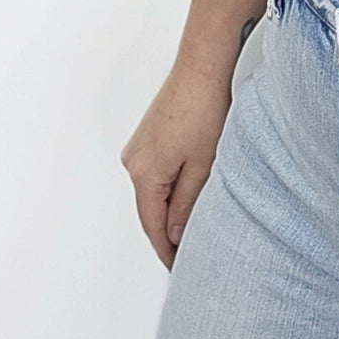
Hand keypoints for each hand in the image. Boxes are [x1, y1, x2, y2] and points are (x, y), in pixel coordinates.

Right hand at [119, 60, 233, 268]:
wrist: (203, 67)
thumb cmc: (205, 110)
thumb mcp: (203, 168)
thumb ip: (187, 205)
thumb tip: (175, 236)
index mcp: (143, 173)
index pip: (153, 226)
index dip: (167, 252)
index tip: (180, 270)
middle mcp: (133, 161)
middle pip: (150, 212)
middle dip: (169, 237)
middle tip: (190, 260)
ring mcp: (138, 149)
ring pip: (154, 195)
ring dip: (171, 215)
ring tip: (192, 236)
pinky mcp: (148, 140)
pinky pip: (156, 178)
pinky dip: (169, 195)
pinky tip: (187, 204)